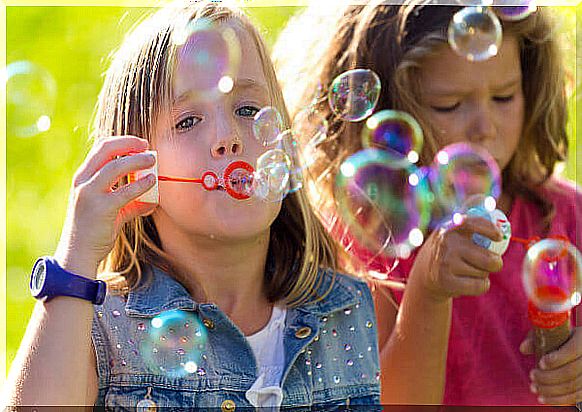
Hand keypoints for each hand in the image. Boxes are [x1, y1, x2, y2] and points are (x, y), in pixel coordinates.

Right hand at [54, 136, 156, 276]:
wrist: (79, 253)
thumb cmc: (95, 230)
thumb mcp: (111, 210)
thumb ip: (130, 201)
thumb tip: (153, 199)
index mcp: (83, 177)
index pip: (101, 148)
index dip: (122, 142)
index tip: (140, 144)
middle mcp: (83, 181)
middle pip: (105, 150)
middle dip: (128, 144)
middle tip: (147, 147)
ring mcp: (89, 194)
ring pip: (115, 167)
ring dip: (137, 160)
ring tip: (152, 160)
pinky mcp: (101, 209)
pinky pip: (125, 191)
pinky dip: (141, 184)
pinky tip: (152, 182)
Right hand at [411, 214, 503, 301]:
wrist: (425, 274)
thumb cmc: (448, 248)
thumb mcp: (453, 228)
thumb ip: (470, 212)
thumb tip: (486, 199)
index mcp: (450, 227)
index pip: (473, 223)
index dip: (490, 229)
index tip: (499, 237)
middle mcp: (446, 243)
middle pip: (489, 258)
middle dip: (496, 263)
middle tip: (490, 262)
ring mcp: (445, 263)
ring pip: (484, 272)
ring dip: (483, 273)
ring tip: (470, 270)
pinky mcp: (446, 282)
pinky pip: (480, 286)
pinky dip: (481, 286)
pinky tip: (468, 282)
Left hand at [520, 326, 581, 404]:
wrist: (573, 344)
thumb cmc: (558, 336)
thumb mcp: (548, 332)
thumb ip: (536, 338)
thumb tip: (523, 348)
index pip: (573, 350)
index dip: (556, 359)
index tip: (540, 363)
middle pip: (571, 372)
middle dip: (548, 377)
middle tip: (532, 375)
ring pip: (574, 387)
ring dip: (550, 391)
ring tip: (534, 388)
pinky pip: (576, 397)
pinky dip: (558, 400)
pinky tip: (543, 399)